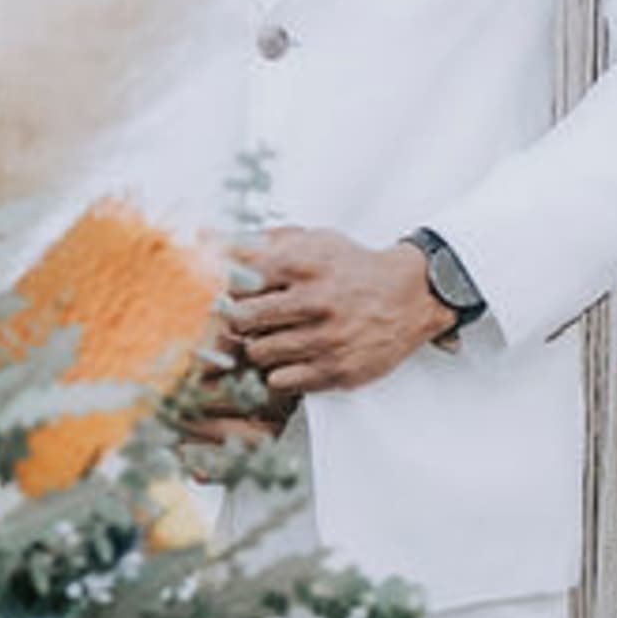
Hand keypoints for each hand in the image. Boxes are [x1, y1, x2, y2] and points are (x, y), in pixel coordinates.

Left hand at [220, 225, 453, 396]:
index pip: (237, 282)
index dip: (231, 290)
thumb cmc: (354, 269)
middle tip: (249, 320)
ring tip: (274, 338)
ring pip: (257, 353)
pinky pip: (280, 380)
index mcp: (304, 264)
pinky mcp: (336, 371)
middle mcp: (315, 301)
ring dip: (259, 347)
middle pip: (241, 320)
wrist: (410, 297)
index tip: (237, 294)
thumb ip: (262, 241)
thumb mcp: (314, 241)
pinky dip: (279, 372)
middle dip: (239, 321)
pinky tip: (292, 358)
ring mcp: (326, 339)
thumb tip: (206, 237)